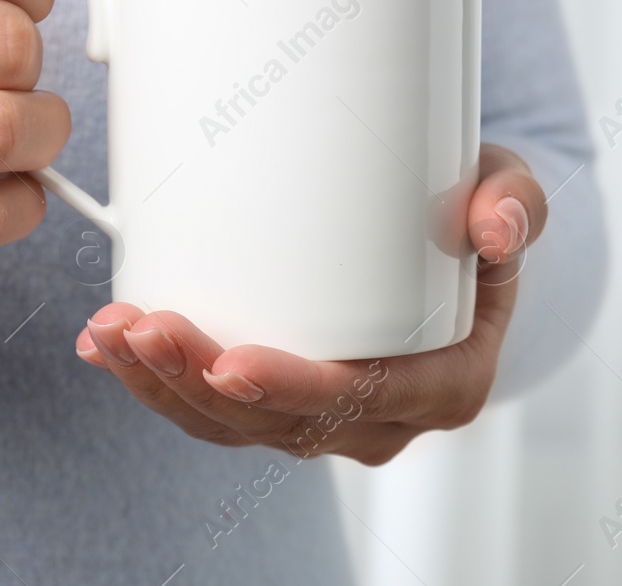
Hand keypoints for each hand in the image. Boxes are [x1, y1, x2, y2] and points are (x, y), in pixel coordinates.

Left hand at [74, 143, 546, 464]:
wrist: (456, 240)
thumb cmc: (474, 217)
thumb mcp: (510, 196)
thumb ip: (513, 204)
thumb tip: (495, 223)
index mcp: (444, 382)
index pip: (363, 400)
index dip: (293, 391)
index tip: (233, 361)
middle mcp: (382, 416)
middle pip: (280, 422)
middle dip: (200, 385)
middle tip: (147, 329)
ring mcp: (327, 415)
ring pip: (234, 425)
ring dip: (164, 386)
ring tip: (111, 333)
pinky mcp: (282, 397)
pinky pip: (214, 410)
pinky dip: (157, 381)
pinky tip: (108, 347)